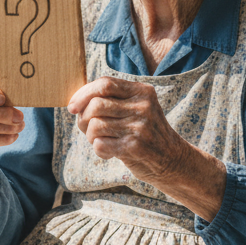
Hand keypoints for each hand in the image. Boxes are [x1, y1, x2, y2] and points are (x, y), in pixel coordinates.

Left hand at [66, 77, 226, 219]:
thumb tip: (75, 103)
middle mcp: (143, 106)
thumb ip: (112, 101)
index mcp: (142, 91)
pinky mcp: (135, 147)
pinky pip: (100, 144)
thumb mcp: (137, 109)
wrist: (173, 161)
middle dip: (84, 118)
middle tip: (87, 129)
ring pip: (95, 125)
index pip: (105, 83)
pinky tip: (109, 152)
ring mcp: (140, 126)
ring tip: (99, 140)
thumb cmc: (145, 133)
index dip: (83, 94)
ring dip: (90, 136)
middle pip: (96, 105)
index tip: (72, 107)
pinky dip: (98, 150)